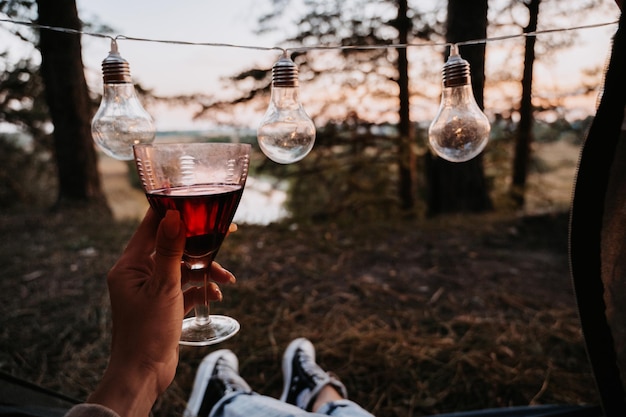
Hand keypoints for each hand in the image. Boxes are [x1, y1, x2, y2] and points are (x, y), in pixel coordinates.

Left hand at [87, 208, 234, 416]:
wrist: (144, 373)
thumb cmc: (147, 331)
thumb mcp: (163, 287)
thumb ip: (170, 250)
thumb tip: (174, 216)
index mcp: (130, 265)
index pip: (151, 226)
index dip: (175, 212)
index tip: (198, 202)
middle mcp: (138, 273)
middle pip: (173, 247)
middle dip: (200, 245)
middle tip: (226, 234)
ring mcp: (151, 289)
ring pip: (183, 268)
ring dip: (205, 271)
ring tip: (225, 279)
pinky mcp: (163, 304)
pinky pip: (185, 288)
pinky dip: (201, 289)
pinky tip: (216, 295)